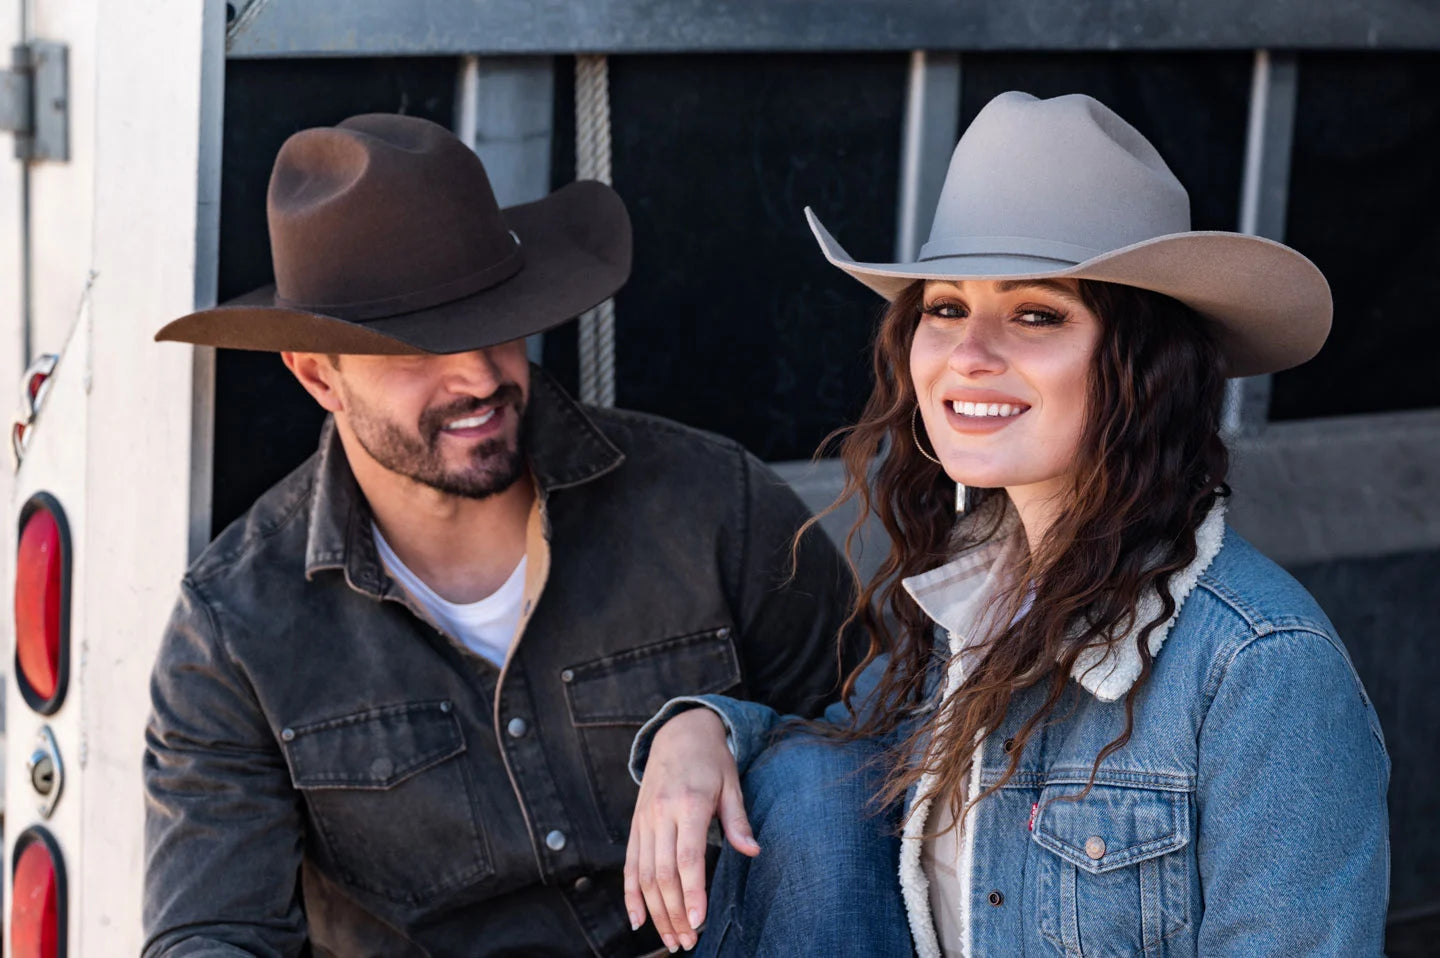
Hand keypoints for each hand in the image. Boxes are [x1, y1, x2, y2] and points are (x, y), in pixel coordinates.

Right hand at [624, 707, 760, 952]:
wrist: (677, 733)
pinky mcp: (635, 825)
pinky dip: (631, 895)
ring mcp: (644, 820)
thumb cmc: (711, 760)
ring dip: (656, 911)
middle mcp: (662, 814)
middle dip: (674, 912)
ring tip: (671, 940)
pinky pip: (630, 864)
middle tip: (687, 942)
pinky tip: (638, 920)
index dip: (692, 892)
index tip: (699, 921)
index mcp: (689, 803)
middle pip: (663, 873)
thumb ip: (737, 820)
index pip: (688, 857)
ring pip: (644, 875)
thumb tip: (754, 851)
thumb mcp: (731, 783)